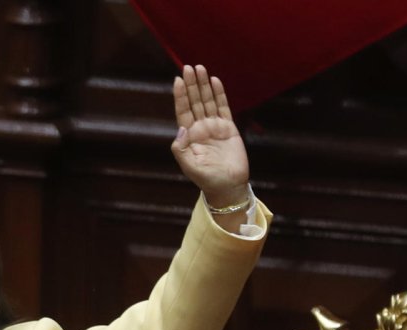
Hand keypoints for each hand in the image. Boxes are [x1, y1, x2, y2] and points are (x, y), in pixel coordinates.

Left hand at [171, 65, 248, 208]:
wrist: (227, 186)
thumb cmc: (206, 178)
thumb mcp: (189, 165)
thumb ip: (181, 148)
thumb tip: (181, 128)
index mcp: (188, 136)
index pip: (183, 111)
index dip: (180, 95)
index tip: (178, 79)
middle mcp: (200, 128)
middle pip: (194, 101)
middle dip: (191, 84)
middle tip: (188, 67)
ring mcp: (214, 126)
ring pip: (208, 101)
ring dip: (204, 85)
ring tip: (200, 68)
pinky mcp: (228, 128)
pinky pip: (223, 107)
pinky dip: (219, 94)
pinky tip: (215, 81)